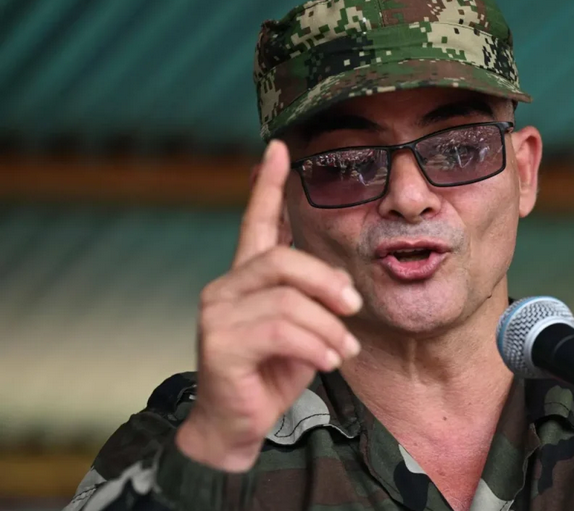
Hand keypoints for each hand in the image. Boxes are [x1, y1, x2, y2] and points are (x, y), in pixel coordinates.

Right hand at [175, 141, 361, 471]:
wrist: (239, 426)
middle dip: (327, 284)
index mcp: (247, 278)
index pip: (256, 222)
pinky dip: (315, 347)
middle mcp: (225, 287)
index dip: (268, 186)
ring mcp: (218, 314)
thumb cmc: (274, 373)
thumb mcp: (304, 329)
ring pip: (289, 301)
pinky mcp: (219, 343)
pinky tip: (327, 362)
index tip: (279, 149)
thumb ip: (312, 299)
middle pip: (283, 261)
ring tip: (341, 352)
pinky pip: (282, 331)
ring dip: (327, 329)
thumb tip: (340, 286)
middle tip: (353, 308)